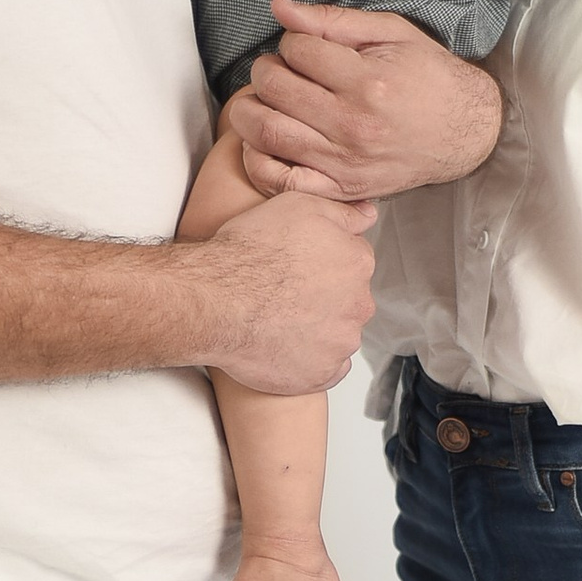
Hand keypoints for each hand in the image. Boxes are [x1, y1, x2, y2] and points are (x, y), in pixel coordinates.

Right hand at [189, 181, 375, 395]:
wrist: (215, 299)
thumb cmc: (249, 252)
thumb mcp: (298, 205)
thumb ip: (342, 213)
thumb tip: (366, 216)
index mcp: (357, 263)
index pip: (352, 262)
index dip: (323, 262)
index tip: (298, 266)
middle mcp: (358, 304)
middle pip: (348, 300)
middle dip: (324, 297)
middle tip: (285, 293)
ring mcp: (340, 343)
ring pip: (337, 335)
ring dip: (316, 329)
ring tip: (278, 320)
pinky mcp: (320, 375)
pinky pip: (325, 369)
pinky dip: (308, 361)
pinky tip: (284, 347)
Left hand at [225, 0, 503, 200]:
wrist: (464, 133)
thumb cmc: (428, 77)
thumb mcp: (391, 34)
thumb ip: (332, 20)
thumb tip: (278, 6)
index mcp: (369, 81)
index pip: (298, 50)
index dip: (293, 41)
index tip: (304, 47)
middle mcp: (354, 125)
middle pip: (275, 88)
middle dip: (266, 69)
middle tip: (277, 69)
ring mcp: (345, 162)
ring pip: (267, 132)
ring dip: (250, 109)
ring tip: (262, 99)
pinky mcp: (342, 189)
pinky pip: (281, 181)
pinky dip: (258, 160)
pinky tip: (263, 141)